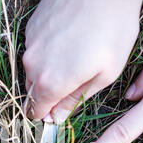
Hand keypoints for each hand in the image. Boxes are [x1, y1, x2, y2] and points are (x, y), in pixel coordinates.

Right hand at [23, 0, 142, 122]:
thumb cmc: (113, 29)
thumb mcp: (105, 73)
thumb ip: (76, 99)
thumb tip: (58, 117)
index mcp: (50, 83)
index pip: (35, 111)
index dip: (47, 114)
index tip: (58, 111)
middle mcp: (32, 65)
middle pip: (33, 91)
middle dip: (48, 93)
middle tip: (73, 81)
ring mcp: (30, 44)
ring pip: (33, 69)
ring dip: (47, 70)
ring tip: (73, 55)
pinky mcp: (31, 26)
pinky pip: (34, 49)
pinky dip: (47, 51)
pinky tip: (67, 39)